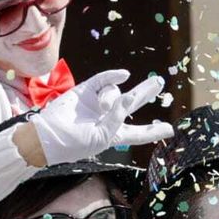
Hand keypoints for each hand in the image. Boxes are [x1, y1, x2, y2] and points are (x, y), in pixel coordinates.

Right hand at [30, 69, 173, 165]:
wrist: (49, 135)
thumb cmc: (76, 143)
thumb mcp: (103, 136)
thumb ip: (118, 117)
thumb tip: (128, 94)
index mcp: (114, 134)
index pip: (138, 133)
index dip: (153, 131)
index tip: (169, 129)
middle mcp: (107, 117)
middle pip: (132, 103)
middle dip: (144, 93)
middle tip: (158, 83)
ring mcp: (96, 102)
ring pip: (115, 92)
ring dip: (111, 98)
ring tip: (100, 106)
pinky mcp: (85, 90)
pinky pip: (103, 80)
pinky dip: (113, 76)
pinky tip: (124, 75)